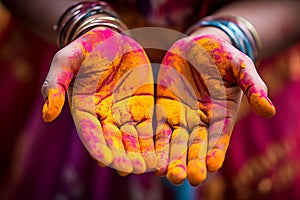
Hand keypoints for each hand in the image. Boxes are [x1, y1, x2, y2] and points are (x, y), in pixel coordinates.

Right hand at [41, 27, 155, 173]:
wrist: (110, 40)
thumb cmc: (86, 49)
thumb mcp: (66, 60)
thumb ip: (55, 84)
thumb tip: (47, 116)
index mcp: (84, 109)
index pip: (90, 133)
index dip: (98, 148)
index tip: (108, 162)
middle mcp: (104, 116)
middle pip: (114, 141)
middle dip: (124, 156)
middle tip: (136, 169)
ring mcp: (124, 112)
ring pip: (134, 137)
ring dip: (142, 152)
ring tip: (153, 165)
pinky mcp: (142, 104)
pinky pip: (150, 123)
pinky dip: (156, 136)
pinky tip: (165, 147)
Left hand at [155, 34, 275, 185]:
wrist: (198, 46)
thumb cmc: (223, 56)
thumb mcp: (240, 67)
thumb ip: (253, 86)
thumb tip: (270, 111)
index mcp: (221, 115)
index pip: (219, 137)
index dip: (215, 151)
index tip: (211, 166)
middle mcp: (200, 121)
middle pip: (195, 145)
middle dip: (190, 162)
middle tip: (186, 178)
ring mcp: (180, 116)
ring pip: (174, 141)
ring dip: (170, 158)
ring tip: (166, 174)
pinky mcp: (163, 108)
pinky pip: (157, 126)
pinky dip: (153, 140)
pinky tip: (148, 155)